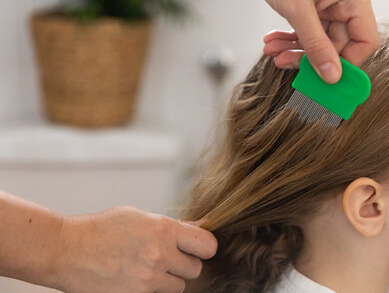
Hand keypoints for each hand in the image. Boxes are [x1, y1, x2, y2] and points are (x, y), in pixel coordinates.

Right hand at [53, 206, 216, 292]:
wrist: (66, 250)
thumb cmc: (100, 229)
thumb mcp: (139, 217)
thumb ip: (172, 226)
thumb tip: (198, 229)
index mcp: (163, 230)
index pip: (207, 245)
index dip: (205, 247)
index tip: (199, 247)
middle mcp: (159, 255)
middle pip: (196, 268)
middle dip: (185, 263)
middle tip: (169, 257)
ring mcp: (147, 279)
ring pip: (179, 286)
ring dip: (170, 279)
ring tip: (149, 267)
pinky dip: (153, 289)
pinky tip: (136, 277)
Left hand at [245, 0, 379, 82]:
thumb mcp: (297, 8)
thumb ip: (316, 45)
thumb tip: (333, 76)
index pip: (365, 40)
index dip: (347, 63)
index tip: (323, 76)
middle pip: (339, 44)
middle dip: (310, 56)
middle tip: (284, 62)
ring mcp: (332, 2)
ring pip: (321, 40)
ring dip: (296, 49)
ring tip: (273, 51)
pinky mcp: (317, 5)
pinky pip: (310, 31)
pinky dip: (293, 38)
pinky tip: (274, 41)